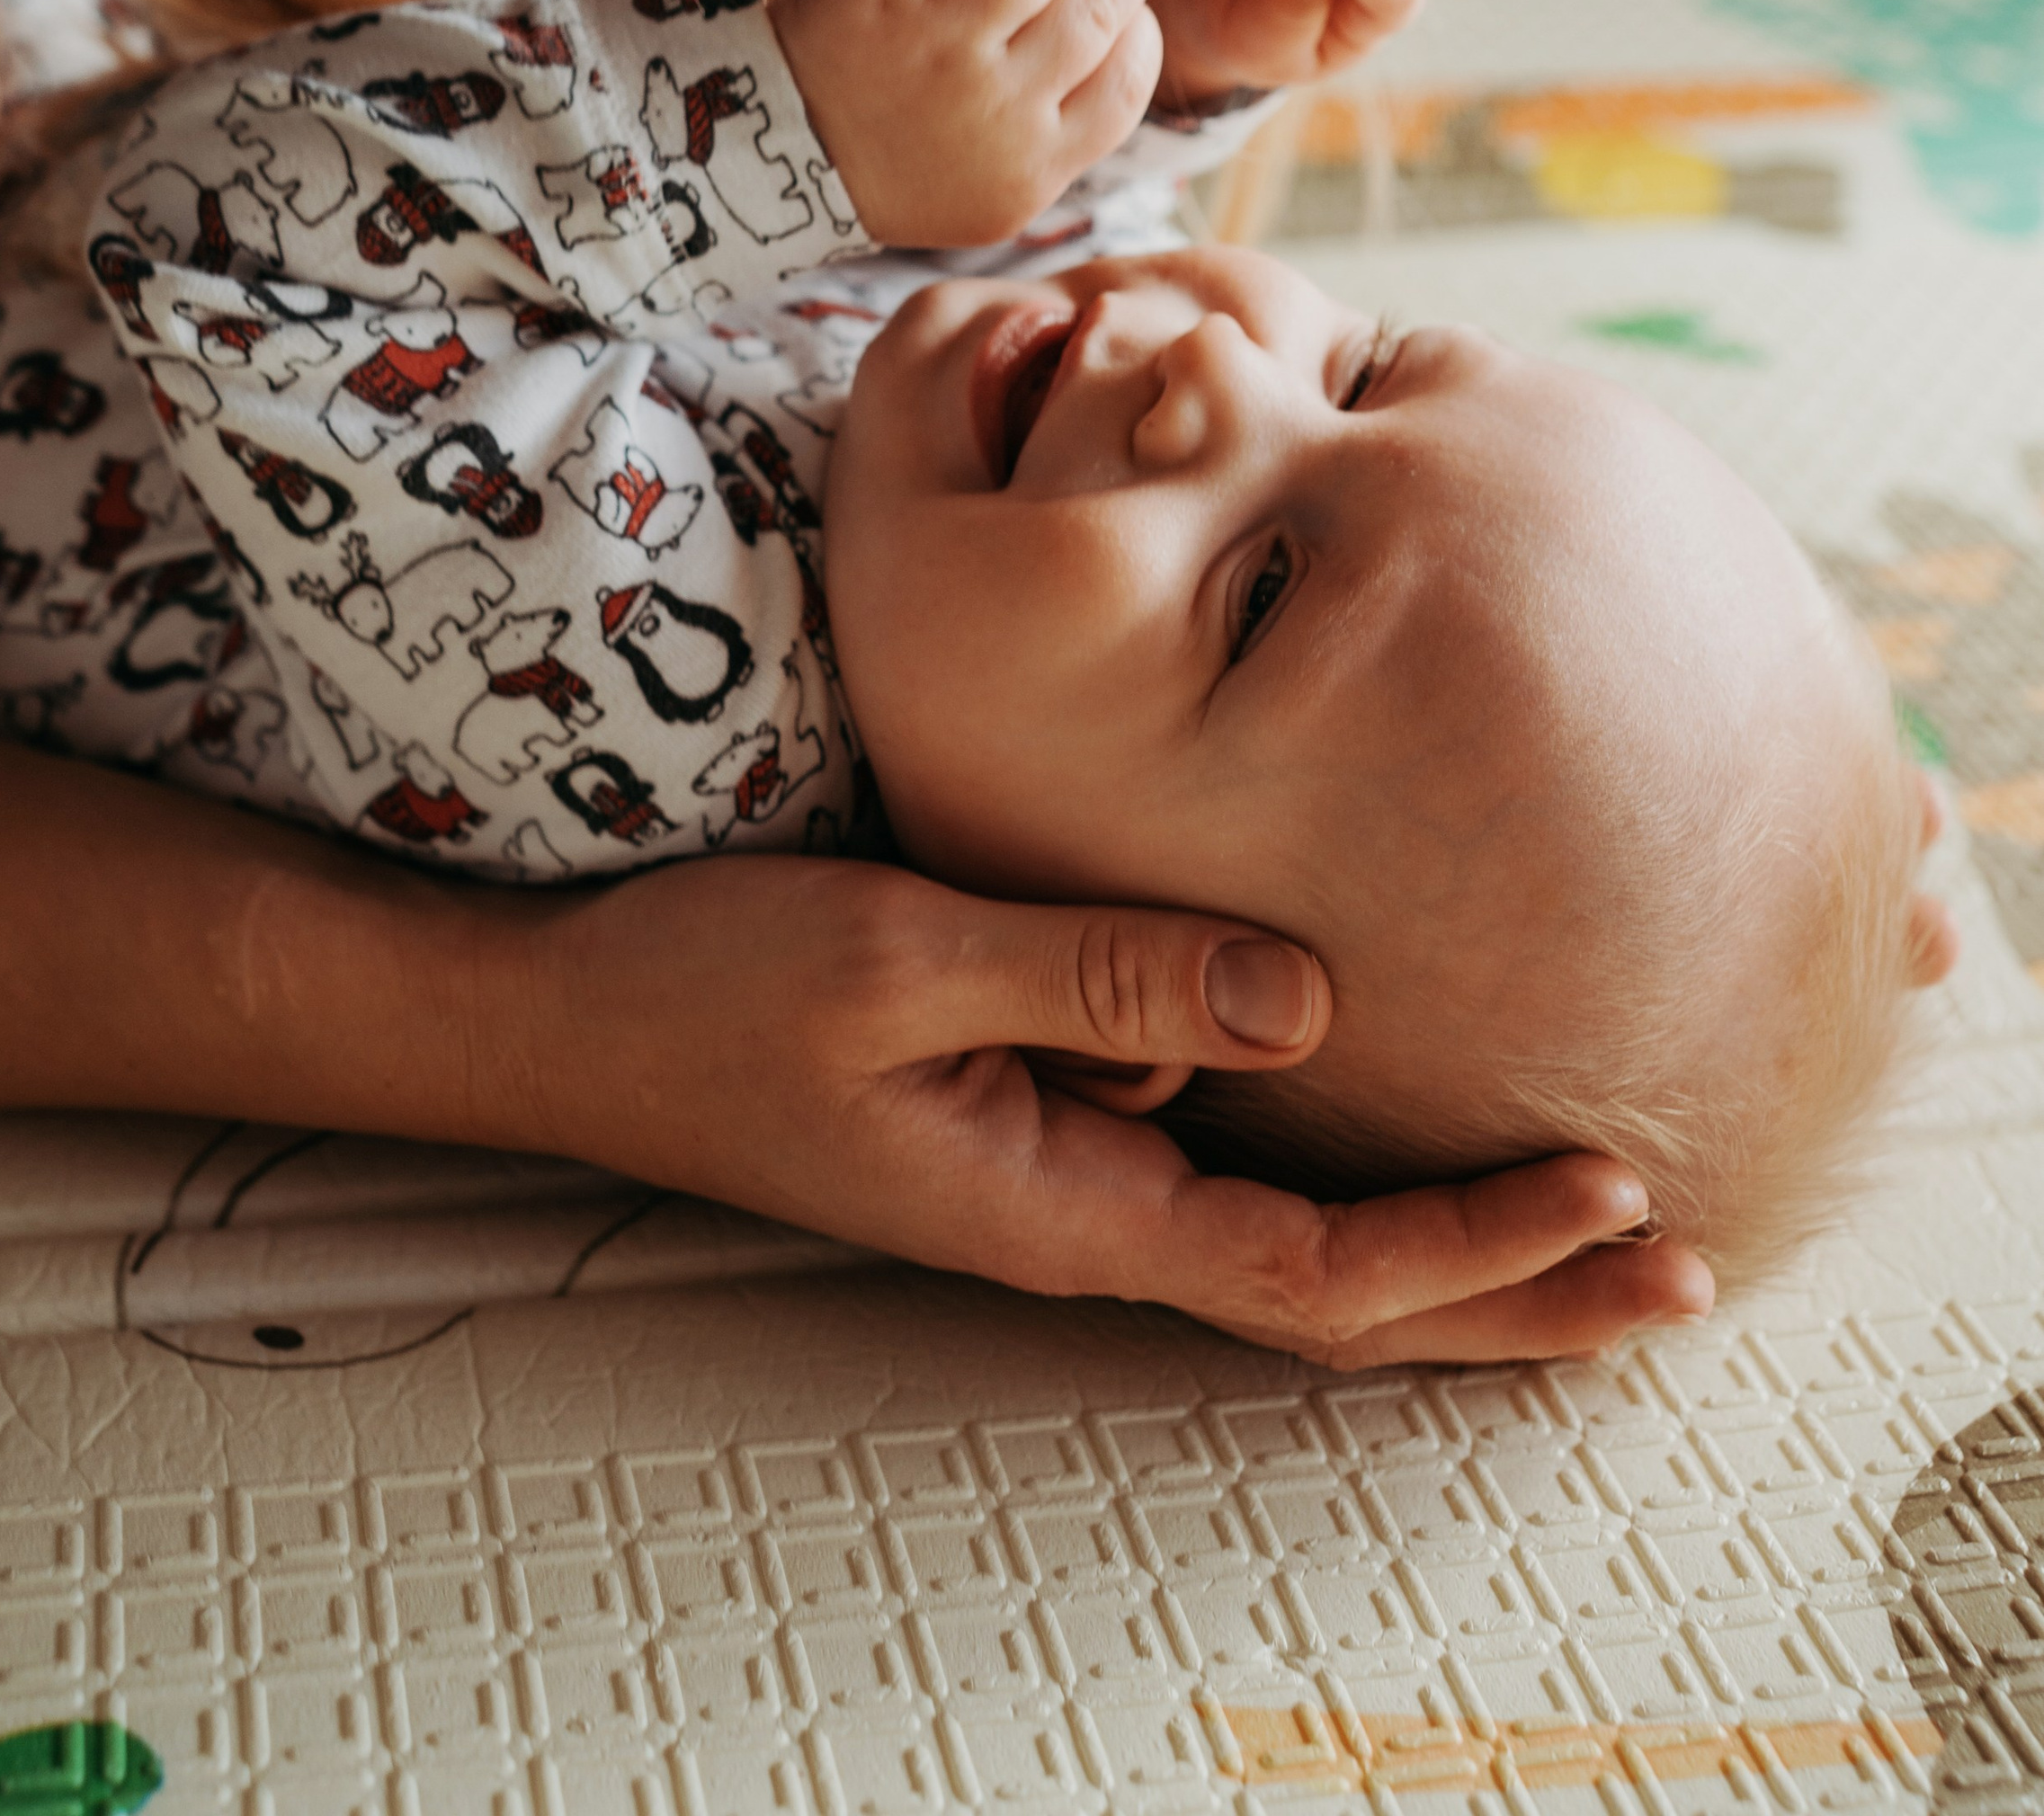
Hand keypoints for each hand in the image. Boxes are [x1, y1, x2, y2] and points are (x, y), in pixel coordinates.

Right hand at [507, 856, 1714, 1364]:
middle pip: (1337, 1289)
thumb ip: (1106, 974)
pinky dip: (1327, 1155)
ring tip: (1581, 1204)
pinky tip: (1373, 1098)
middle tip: (1675, 1266)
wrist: (571, 1017)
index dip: (1480, 1253)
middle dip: (1512, 1289)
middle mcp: (1080, 1206)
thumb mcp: (907, 956)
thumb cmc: (711, 988)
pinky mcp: (1027, 1105)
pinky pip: (1214, 1151)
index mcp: (1063, 1200)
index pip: (1320, 1272)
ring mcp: (1055, 1164)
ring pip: (1287, 1226)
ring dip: (1440, 1229)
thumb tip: (1310, 999)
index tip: (1616, 1204)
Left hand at [768, 0, 1163, 247]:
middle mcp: (995, 105)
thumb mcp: (986, 192)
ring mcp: (934, 46)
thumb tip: (1126, 38)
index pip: (1128, 82)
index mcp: (1031, 166)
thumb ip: (1055, 137)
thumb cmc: (886, 170)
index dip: (1140, 30)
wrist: (765, 169)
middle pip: (1100, 2)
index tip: (1129, 6)